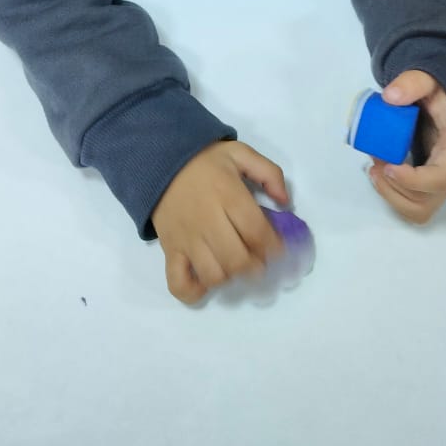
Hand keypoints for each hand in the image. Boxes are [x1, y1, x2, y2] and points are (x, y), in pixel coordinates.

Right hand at [151, 140, 287, 304]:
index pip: (257, 232)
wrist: (159, 160)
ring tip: (237, 267)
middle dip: (257, 267)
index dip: (274, 248)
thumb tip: (286, 202)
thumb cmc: (204, 160)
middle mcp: (208, 221)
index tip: (279, 250)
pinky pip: (179, 282)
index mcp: (228, 195)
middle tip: (261, 261)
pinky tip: (208, 282)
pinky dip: (195, 292)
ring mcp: (187, 238)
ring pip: (214, 275)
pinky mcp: (170, 249)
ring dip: (232, 278)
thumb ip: (269, 173)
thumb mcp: (240, 153)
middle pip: (238, 260)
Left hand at [368, 70, 445, 223]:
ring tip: (374, 168)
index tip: (388, 166)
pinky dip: (392, 194)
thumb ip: (412, 83)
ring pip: (418, 210)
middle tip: (375, 164)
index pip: (442, 178)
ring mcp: (443, 184)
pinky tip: (380, 172)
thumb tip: (390, 97)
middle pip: (427, 201)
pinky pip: (411, 205)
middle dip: (395, 188)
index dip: (413, 179)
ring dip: (390, 194)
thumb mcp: (430, 80)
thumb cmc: (442, 94)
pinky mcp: (430, 188)